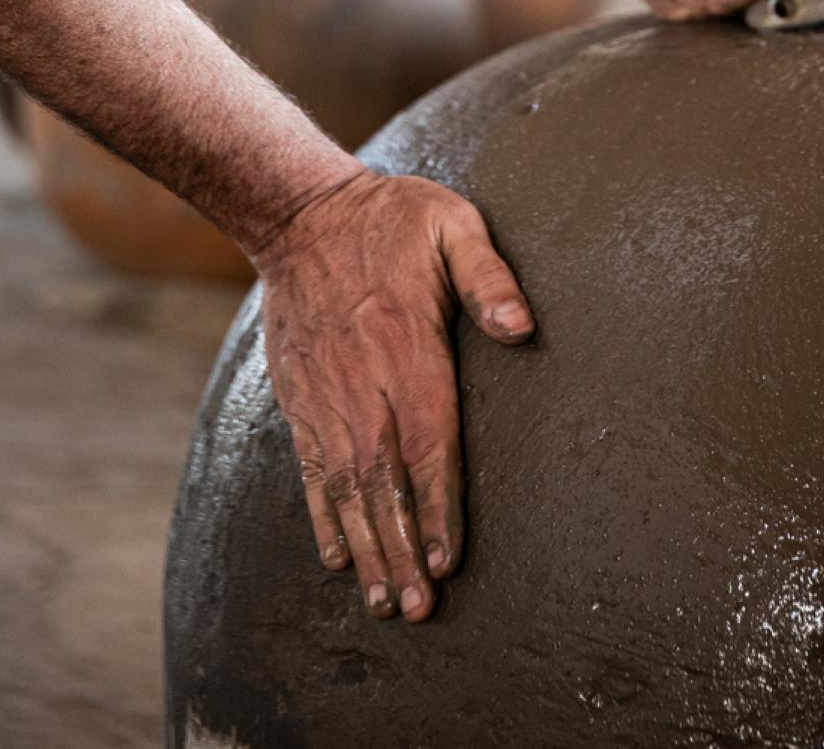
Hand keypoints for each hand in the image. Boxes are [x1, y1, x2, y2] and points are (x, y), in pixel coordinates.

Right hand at [255, 168, 533, 623]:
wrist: (302, 214)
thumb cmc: (393, 218)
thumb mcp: (453, 223)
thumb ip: (489, 276)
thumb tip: (523, 328)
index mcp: (407, 345)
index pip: (428, 440)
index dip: (438, 504)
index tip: (448, 558)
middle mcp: (363, 381)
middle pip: (385, 480)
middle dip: (404, 548)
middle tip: (421, 609)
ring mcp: (326, 395)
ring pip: (346, 487)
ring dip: (368, 547)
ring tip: (386, 603)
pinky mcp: (300, 399)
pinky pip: (311, 470)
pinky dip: (324, 517)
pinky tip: (339, 559)